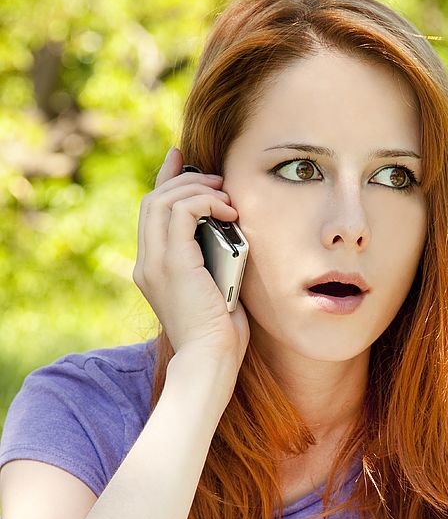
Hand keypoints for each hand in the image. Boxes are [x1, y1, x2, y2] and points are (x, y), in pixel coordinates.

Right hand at [133, 146, 249, 369]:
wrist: (210, 359)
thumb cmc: (221, 332)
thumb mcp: (217, 286)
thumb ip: (214, 259)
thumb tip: (230, 231)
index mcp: (154, 268)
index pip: (152, 213)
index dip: (165, 181)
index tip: (182, 159)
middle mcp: (146, 263)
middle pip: (154, 200)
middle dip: (185, 180)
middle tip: (217, 180)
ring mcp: (154, 262)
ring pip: (163, 200)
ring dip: (197, 190)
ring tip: (226, 196)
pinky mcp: (172, 263)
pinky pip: (182, 211)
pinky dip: (206, 202)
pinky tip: (228, 210)